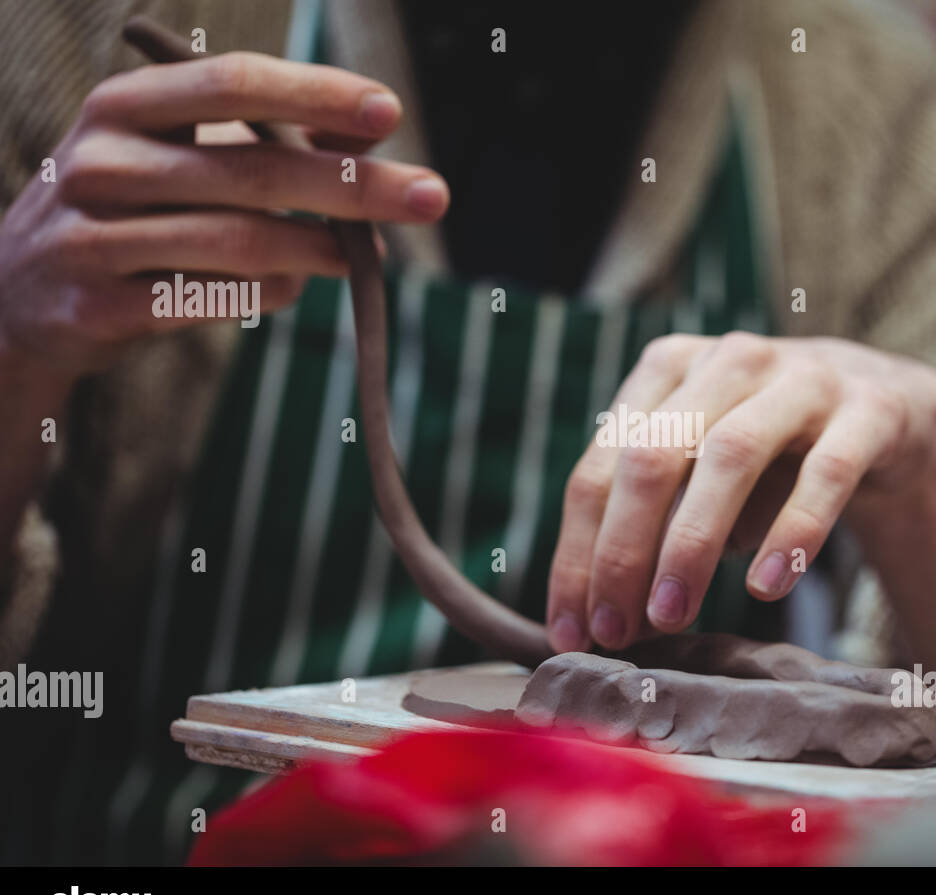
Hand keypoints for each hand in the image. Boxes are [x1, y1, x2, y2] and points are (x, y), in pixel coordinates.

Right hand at [0, 51, 448, 375]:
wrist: (19, 298)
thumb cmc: (125, 213)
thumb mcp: (176, 160)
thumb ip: (263, 144)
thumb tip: (368, 142)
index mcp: (123, 106)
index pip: (232, 83)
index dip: (315, 94)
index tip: (389, 113)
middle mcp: (100, 161)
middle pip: (252, 169)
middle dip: (354, 186)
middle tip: (431, 197)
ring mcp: (91, 236)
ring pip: (238, 241)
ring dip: (320, 248)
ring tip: (367, 254)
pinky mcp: (98, 306)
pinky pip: (211, 300)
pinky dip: (269, 293)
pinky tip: (295, 287)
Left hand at [545, 331, 935, 652]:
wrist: (891, 413)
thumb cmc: (773, 455)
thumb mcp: (703, 475)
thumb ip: (654, 525)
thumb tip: (601, 612)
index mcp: (668, 370)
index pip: (601, 467)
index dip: (578, 552)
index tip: (570, 629)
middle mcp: (728, 362)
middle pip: (652, 455)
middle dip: (622, 550)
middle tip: (615, 629)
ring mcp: (802, 379)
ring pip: (730, 456)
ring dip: (691, 543)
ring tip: (673, 616)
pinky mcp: (869, 410)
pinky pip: (825, 474)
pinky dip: (792, 532)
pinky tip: (766, 587)